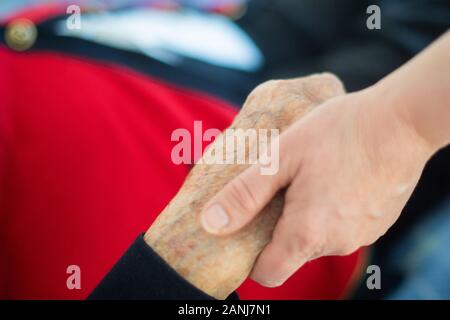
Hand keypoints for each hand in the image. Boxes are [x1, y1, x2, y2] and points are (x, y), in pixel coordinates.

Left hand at [200, 86, 434, 286]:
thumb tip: (210, 224)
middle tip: (279, 188)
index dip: (252, 259)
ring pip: (319, 238)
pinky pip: (343, 227)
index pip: (268, 274)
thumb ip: (244, 195)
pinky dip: (333, 211)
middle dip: (279, 227)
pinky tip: (334, 178)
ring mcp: (362, 235)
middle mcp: (336, 243)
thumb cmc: (337, 133)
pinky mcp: (378, 224)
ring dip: (307, 216)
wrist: (402, 121)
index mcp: (307, 233)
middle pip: (292, 252)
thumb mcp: (280, 157)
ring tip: (308, 178)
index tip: (249, 230)